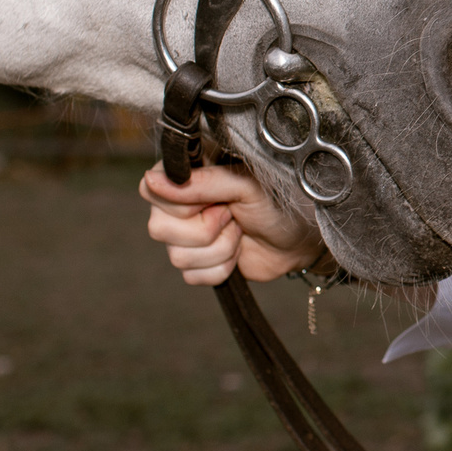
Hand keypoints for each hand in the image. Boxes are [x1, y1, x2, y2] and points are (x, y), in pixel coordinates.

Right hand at [138, 159, 324, 285]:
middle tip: (232, 214)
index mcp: (186, 174)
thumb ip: (201, 181)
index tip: (218, 199)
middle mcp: (177, 205)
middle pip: (159, 228)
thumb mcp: (245, 184)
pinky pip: (191, 276)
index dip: (183, 202)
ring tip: (239, 230)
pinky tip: (238, 251)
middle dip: (207, 229)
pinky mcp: (197, 263)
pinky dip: (222, 268)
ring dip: (220, 248)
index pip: (150, 188)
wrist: (301, 237)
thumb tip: (151, 180)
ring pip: (177, 256)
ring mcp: (185, 235)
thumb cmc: (279, 200)